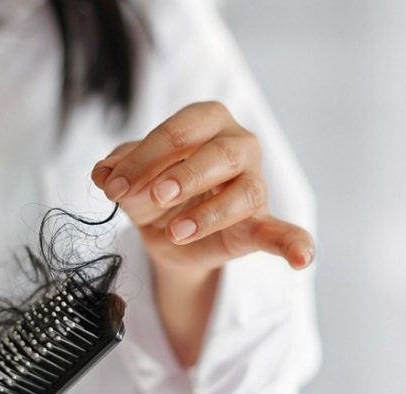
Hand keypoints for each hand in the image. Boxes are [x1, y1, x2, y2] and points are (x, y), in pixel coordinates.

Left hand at [92, 101, 313, 273]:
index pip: (179, 131)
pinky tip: (302, 258)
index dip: (144, 158)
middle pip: (221, 153)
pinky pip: (281, 233)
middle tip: (155, 196)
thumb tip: (103, 173)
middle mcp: (237, 145)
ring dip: (209, 214)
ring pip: (244, 192)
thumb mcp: (127, 179)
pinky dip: (294, 244)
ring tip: (177, 232)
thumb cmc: (151, 190)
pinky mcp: (258, 223)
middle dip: (185, 175)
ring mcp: (252, 184)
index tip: (112, 187)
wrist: (164, 232)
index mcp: (205, 121)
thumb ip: (116, 171)